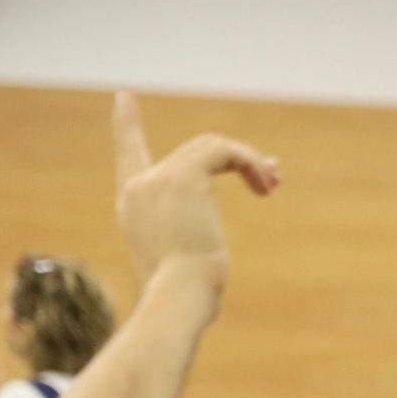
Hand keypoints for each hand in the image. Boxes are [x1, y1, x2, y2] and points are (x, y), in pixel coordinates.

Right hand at [112, 91, 280, 295]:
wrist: (177, 299)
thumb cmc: (185, 301)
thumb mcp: (187, 276)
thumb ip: (193, 261)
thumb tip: (208, 288)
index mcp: (134, 209)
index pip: (128, 156)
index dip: (127, 125)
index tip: (125, 96)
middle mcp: (139, 188)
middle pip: (191, 152)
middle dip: (234, 159)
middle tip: (271, 179)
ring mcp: (158, 179)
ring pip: (211, 147)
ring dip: (249, 163)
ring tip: (271, 187)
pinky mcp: (183, 175)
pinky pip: (223, 150)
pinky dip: (249, 162)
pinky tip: (265, 186)